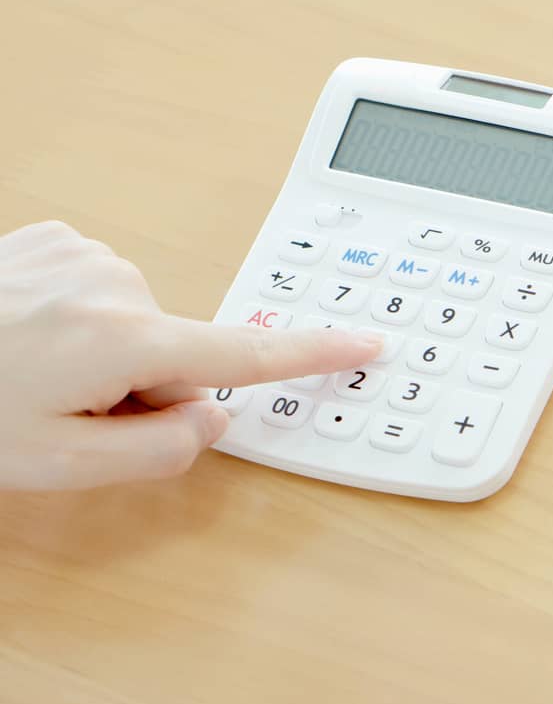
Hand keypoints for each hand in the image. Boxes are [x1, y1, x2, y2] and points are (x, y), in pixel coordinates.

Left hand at [0, 220, 382, 490]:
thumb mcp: (58, 467)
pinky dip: (78, 317)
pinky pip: (101, 288)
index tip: (368, 341)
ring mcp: (86, 253)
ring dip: (105, 353)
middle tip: (69, 412)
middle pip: (177, 350)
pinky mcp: (56, 236)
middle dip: (143, 387)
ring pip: (136, 321)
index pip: (244, 354)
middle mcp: (117, 283)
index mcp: (126, 340)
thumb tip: (214, 415)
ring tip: (33, 372)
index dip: (313, 353)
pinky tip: (27, 333)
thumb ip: (158, 451)